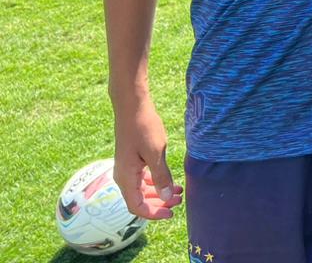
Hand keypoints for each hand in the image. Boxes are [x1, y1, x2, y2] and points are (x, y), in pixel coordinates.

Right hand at [113, 96, 182, 218]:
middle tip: (179, 202)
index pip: (136, 207)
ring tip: (179, 192)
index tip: (171, 213)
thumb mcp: (156, 153)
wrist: (132, 107)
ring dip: (159, 193)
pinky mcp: (132, 160)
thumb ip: (161, 176)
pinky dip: (156, 182)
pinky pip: (142, 178)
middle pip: (139, 200)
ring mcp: (126, 168)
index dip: (153, 213)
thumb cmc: (143, 128)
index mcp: (126, 178)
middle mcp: (123, 176)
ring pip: (142, 189)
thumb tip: (167, 197)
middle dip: (159, 203)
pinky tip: (170, 180)